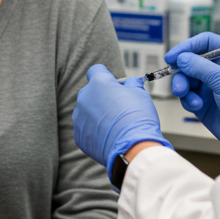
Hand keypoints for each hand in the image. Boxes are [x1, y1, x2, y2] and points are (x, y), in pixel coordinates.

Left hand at [73, 65, 171, 180]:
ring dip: (98, 114)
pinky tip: (109, 136)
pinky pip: (86, 128)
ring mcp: (79, 117)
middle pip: (91, 91)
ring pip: (87, 111)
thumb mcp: (140, 94)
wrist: (132, 148)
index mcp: (98, 83)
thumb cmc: (137, 118)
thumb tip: (131, 82)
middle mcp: (84, 98)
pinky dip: (95, 130)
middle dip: (102, 96)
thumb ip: (132, 84)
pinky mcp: (79, 135)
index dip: (107, 76)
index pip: (96, 70)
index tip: (116, 85)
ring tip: (115, 125)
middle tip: (119, 106)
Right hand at [165, 33, 219, 158]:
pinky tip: (197, 106)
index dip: (188, 47)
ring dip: (183, 87)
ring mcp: (211, 86)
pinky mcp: (203, 103)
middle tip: (178, 81)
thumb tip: (181, 58)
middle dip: (182, 72)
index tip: (173, 56)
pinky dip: (188, 100)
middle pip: (191, 61)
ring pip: (186, 79)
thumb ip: (201, 67)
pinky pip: (187, 96)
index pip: (206, 43)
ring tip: (184, 95)